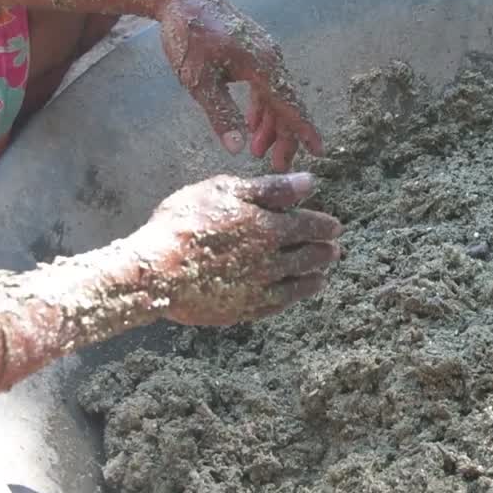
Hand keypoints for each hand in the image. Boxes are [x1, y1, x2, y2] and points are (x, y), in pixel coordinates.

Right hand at [130, 172, 341, 325]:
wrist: (156, 271)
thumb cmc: (185, 223)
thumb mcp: (225, 191)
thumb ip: (270, 189)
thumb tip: (310, 183)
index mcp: (269, 228)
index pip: (309, 226)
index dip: (325, 225)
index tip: (336, 227)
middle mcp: (271, 261)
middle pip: (308, 256)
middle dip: (325, 251)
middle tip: (335, 250)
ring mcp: (258, 288)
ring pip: (297, 283)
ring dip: (313, 277)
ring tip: (322, 274)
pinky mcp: (243, 309)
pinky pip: (277, 304)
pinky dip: (292, 298)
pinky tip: (294, 295)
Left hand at [158, 0, 324, 171]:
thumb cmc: (187, 36)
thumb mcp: (198, 81)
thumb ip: (220, 114)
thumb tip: (237, 149)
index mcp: (261, 65)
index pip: (289, 104)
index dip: (303, 130)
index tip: (319, 151)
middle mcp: (270, 58)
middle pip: (286, 103)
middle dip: (284, 136)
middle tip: (277, 165)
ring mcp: (264, 52)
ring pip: (276, 94)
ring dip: (270, 123)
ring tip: (258, 150)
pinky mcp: (254, 50)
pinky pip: (265, 83)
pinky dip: (261, 105)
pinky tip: (252, 123)